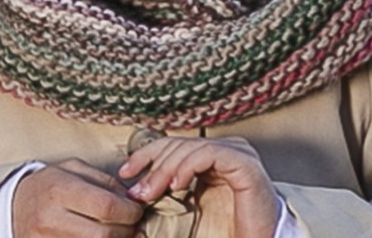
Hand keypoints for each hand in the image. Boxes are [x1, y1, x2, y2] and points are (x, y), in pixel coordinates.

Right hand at [13, 158, 144, 237]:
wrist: (14, 206)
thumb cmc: (50, 184)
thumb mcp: (74, 169)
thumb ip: (105, 182)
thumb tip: (132, 199)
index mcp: (60, 190)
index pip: (105, 206)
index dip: (129, 211)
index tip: (138, 210)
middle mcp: (50, 219)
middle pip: (102, 234)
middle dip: (127, 232)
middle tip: (136, 226)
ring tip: (123, 234)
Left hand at [119, 135, 279, 237]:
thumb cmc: (227, 235)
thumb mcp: (187, 215)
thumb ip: (165, 201)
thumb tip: (134, 193)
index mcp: (213, 158)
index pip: (176, 144)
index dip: (148, 154)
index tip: (126, 173)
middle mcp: (227, 150)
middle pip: (181, 143)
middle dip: (153, 165)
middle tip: (138, 191)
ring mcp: (238, 153)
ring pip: (193, 146)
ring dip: (166, 168)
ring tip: (151, 192)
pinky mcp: (245, 164)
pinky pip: (211, 153)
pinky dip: (188, 166)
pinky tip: (176, 185)